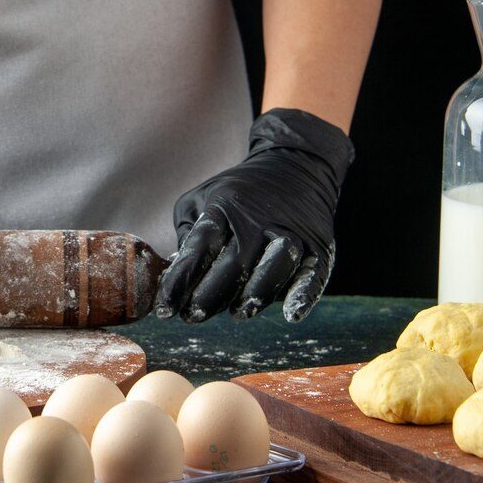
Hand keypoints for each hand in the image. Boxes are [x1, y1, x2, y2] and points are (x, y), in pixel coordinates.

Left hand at [155, 109, 352, 322]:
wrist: (296, 166)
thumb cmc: (238, 194)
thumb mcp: (202, 199)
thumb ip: (187, 235)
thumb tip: (175, 278)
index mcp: (224, 206)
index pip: (199, 246)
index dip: (180, 280)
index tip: (164, 308)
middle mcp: (258, 218)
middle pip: (236, 261)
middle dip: (211, 294)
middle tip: (193, 317)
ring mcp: (291, 230)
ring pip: (276, 265)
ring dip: (255, 295)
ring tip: (237, 313)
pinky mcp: (318, 245)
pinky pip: (313, 272)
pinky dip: (304, 293)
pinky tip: (291, 313)